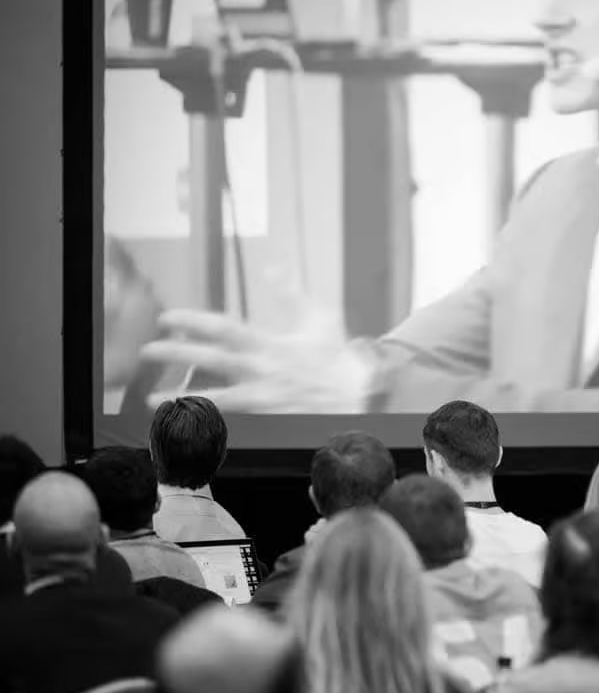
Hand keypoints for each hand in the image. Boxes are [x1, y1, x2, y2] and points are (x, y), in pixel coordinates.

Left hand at [141, 303, 373, 412]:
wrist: (356, 395)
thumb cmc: (335, 357)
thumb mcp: (319, 318)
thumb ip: (291, 293)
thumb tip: (274, 268)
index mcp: (270, 344)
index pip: (224, 328)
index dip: (192, 322)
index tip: (167, 319)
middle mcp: (262, 371)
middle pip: (210, 360)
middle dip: (176, 354)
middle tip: (149, 350)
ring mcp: (263, 398)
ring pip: (215, 398)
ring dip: (182, 399)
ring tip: (152, 399)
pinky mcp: (267, 419)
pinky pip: (231, 422)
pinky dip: (206, 423)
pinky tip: (185, 424)